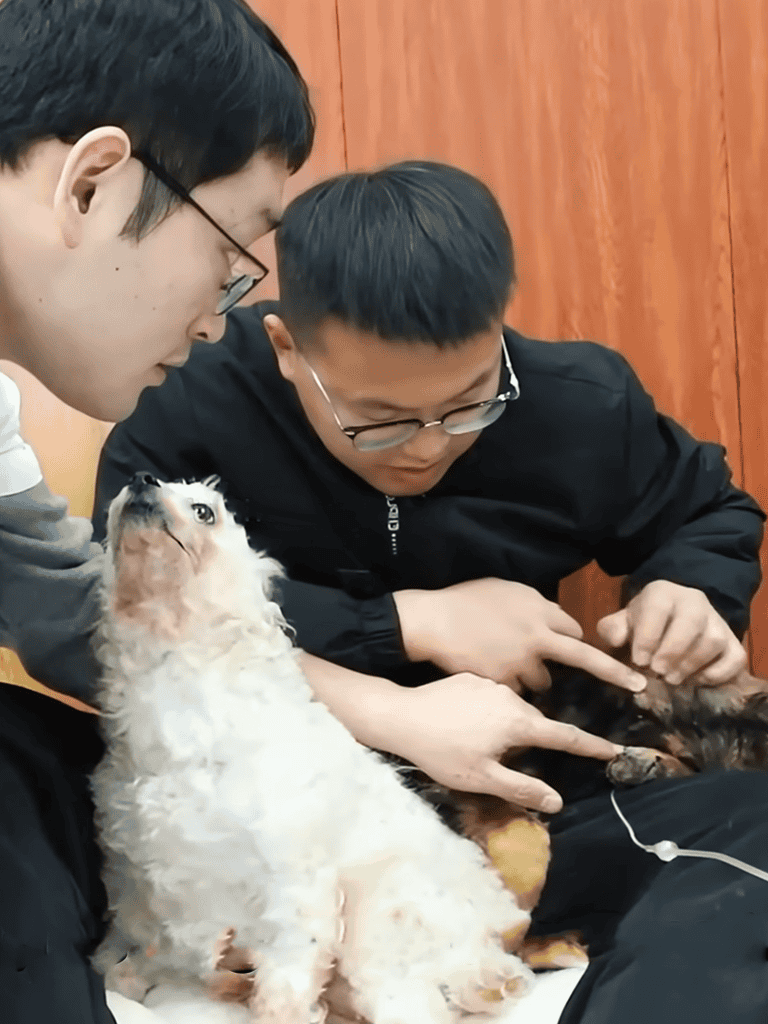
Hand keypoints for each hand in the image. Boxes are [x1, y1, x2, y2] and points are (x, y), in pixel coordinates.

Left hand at [385, 673, 624, 813]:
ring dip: (513, 726)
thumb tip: (558, 802)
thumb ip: (522, 789)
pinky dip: (492, 712)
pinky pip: (492, 697)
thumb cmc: (441, 752)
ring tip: (488, 744)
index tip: (614, 750)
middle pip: (537, 722)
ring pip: (514, 708)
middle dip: (539, 739)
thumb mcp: (481, 778)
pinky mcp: (471, 679)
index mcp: (518, 722)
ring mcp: (490, 684)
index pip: (565, 735)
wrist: (401, 715)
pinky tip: (471, 725)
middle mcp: (510, 697)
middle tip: (526, 759)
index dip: (591, 746)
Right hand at [393, 579, 645, 693]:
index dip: (580, 642)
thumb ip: (536, 605)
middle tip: (637, 684)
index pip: (575, 630)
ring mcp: (520, 662)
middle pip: (580, 657)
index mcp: (539, 611)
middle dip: (613, 672)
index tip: (598, 654)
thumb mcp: (507, 590)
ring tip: (506, 668)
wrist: (433, 621)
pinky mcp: (503, 682)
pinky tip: (492, 674)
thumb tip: (558, 620)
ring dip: (533, 677)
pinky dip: (510, 687)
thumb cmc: (467, 600)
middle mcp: (537, 637)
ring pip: (542, 681)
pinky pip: (517, 691)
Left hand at [597, 580, 746, 686]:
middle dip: (672, 650)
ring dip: (692, 664)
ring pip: (713, 640)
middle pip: (691, 622)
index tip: (639, 661)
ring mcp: (717, 622)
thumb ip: (612, 629)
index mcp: (663, 592)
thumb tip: (617, 639)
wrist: (673, 620)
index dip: (648, 637)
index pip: (658, 609)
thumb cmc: (645, 623)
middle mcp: (694, 602)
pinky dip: (718, 674)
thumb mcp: (623, 622)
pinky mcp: (733, 643)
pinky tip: (697, 681)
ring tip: (673, 679)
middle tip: (658, 672)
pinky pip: (735, 658)